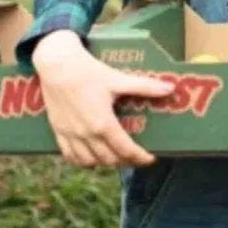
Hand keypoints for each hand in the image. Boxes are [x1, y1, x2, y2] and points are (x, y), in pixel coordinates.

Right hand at [32, 30, 174, 167]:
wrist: (57, 65)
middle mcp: (86, 135)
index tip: (151, 159)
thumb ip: (145, 86)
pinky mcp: (58, 132)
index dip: (140, 158)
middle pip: (109, 160)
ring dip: (104, 162)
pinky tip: (90, 155)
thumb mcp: (118, 79)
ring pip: (89, 162)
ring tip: (115, 155)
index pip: (126, 151)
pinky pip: (70, 156)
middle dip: (125, 161)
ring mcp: (71, 135)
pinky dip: (82, 160)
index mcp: (103, 124)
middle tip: (135, 155)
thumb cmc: (89, 71)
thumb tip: (170, 88)